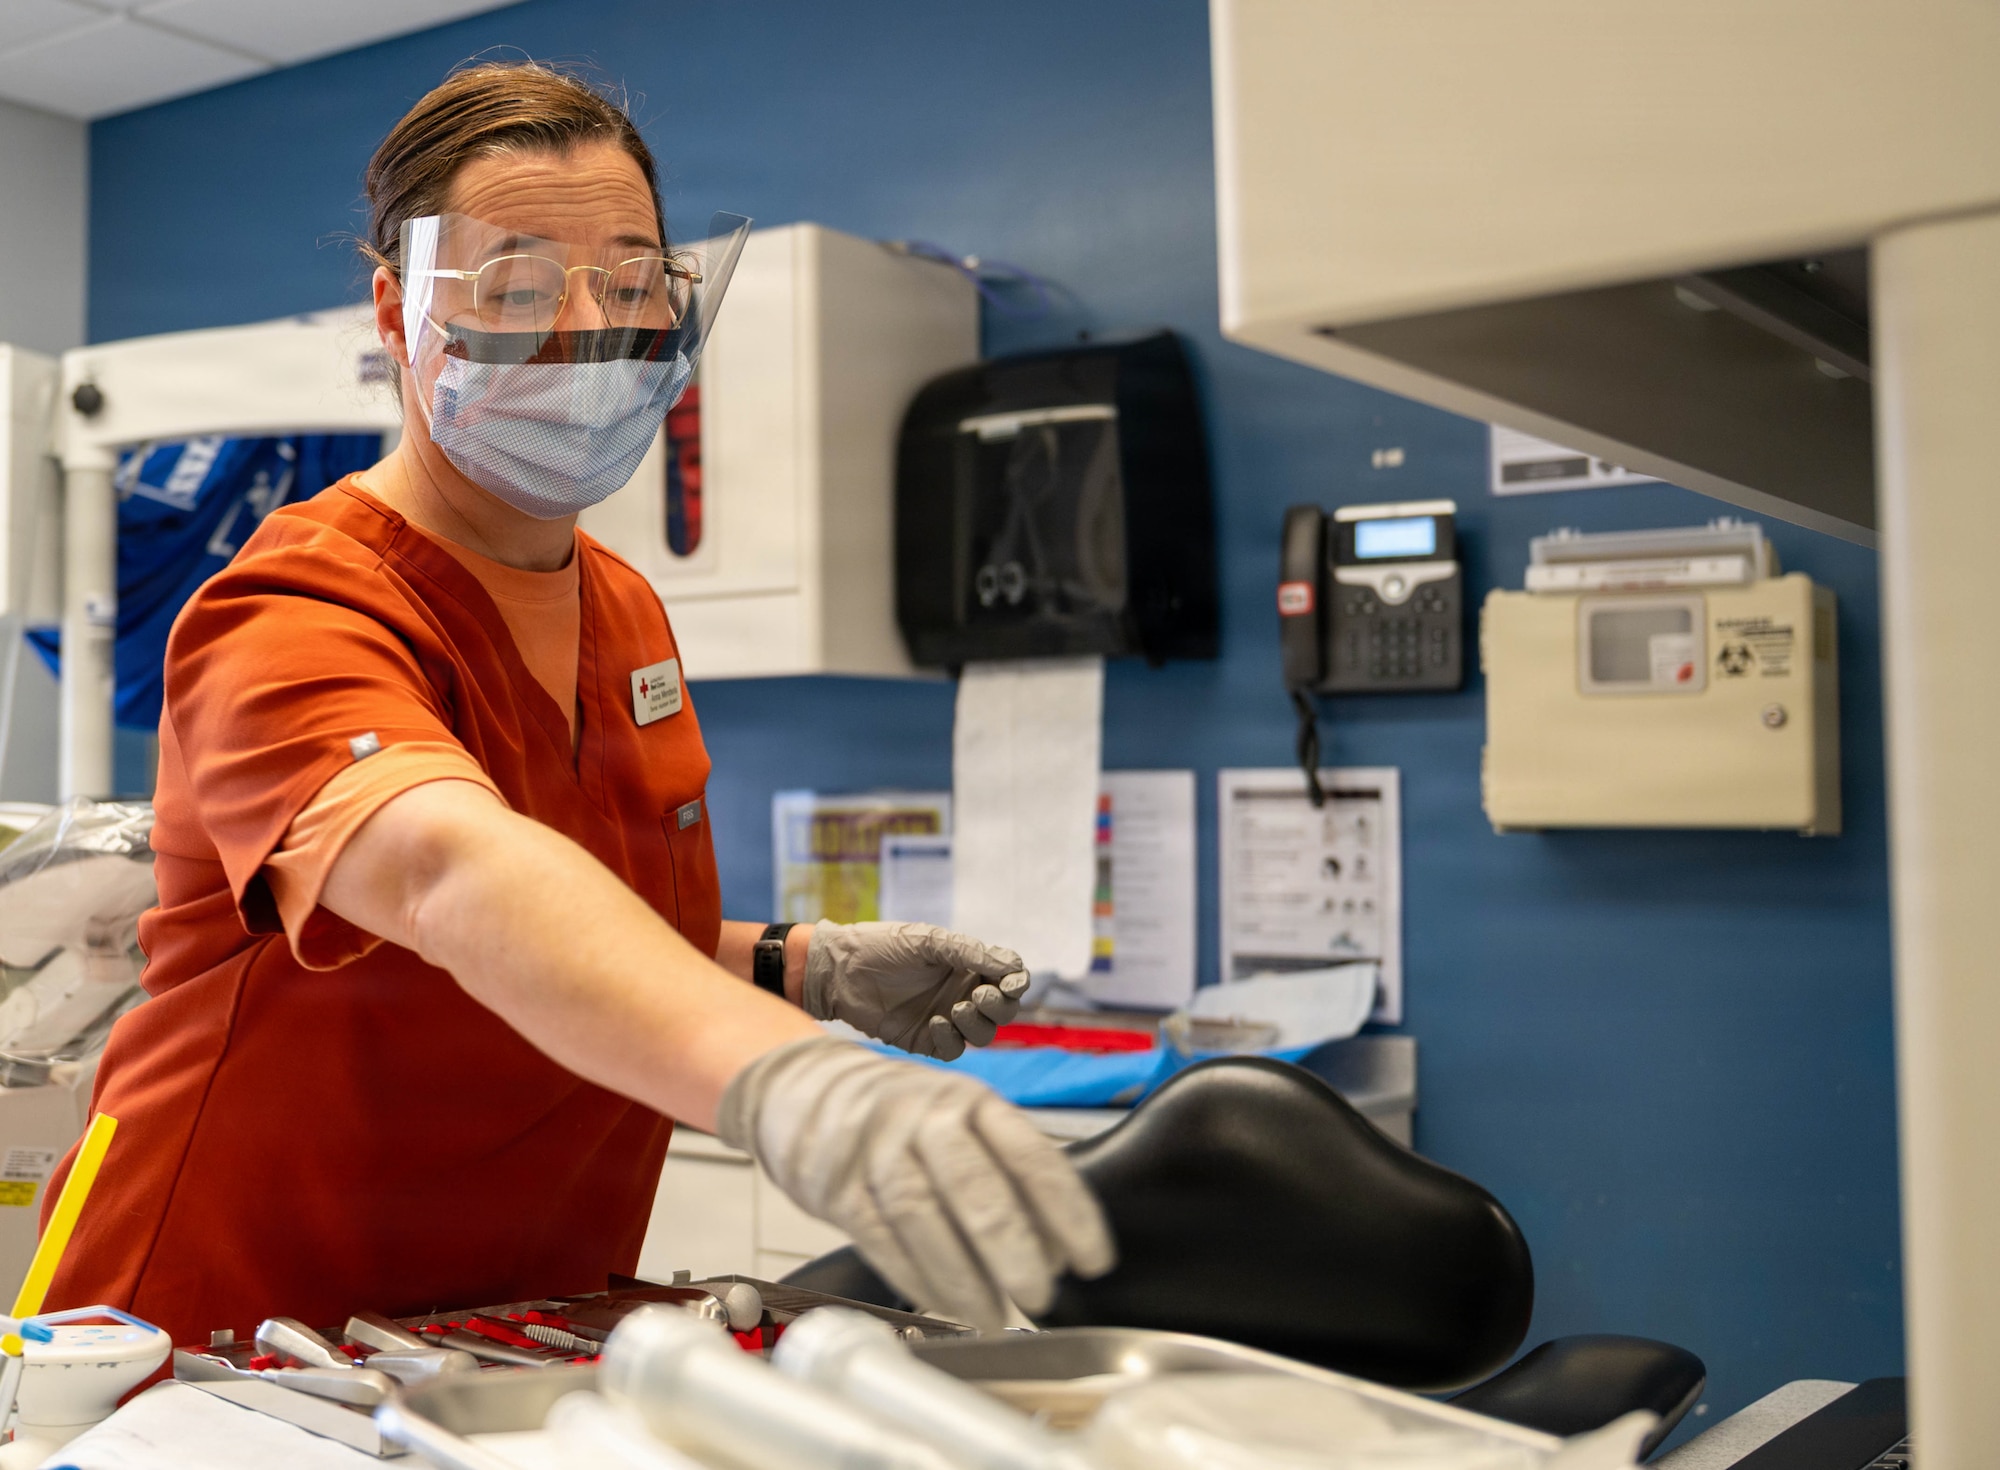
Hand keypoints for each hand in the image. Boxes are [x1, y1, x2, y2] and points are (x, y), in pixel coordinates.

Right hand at [717, 1037, 1114, 1330]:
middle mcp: (926, 1118)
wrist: (807, 1092)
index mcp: (973, 1102)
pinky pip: (880, 1237)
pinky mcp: (838, 1185)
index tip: (1095, 1259)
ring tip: (995, 1316)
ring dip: (963, 1275)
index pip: (1031, 1156)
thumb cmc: (905, 1121)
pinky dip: (916, 1277)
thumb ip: (1010, 1180)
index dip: (1068, 1211)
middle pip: (974, 1184)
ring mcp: (876, 1149)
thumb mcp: (964, 1126)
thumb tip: (1060, 1252)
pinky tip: (946, 1305)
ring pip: (923, 1215)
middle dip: (1013, 1246)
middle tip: (1041, 1294)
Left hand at [803, 921, 1028, 1058]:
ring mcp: (946, 1017)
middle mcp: (961, 992)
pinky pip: (954, 1049)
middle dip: (999, 1005)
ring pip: (983, 1033)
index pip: (1009, 977)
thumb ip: (969, 952)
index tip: (1012, 982)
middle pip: (1003, 1010)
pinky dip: (952, 1039)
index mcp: (966, 965)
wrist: (839, 970)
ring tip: (956, 1008)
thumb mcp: (928, 941)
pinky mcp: (926, 1040)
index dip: (1017, 981)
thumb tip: (1012, 967)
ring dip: (978, 1023)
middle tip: (978, 995)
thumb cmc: (882, 946)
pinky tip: (935, 1023)